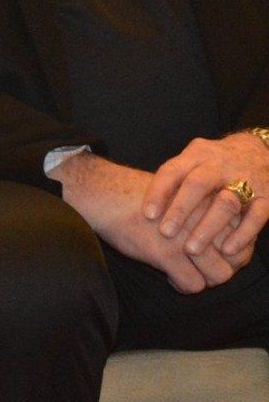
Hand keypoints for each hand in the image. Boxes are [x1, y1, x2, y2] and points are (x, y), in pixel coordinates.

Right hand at [56, 152, 239, 291]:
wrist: (103, 193)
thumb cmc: (138, 195)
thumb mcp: (179, 194)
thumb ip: (204, 211)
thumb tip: (225, 239)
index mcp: (209, 201)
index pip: (242, 237)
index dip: (232, 250)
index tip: (213, 251)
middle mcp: (204, 218)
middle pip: (236, 259)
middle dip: (220, 266)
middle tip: (199, 264)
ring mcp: (187, 236)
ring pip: (220, 275)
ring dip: (204, 278)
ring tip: (185, 270)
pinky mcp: (167, 253)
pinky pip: (193, 284)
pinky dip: (182, 284)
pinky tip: (168, 274)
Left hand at [146, 133, 268, 261]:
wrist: (260, 151)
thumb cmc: (215, 164)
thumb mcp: (193, 161)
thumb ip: (174, 179)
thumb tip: (145, 210)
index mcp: (197, 155)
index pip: (173, 170)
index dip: (158, 192)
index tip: (146, 215)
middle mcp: (220, 164)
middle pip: (198, 184)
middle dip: (180, 210)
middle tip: (165, 233)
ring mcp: (246, 179)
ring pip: (226, 203)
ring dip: (207, 227)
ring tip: (191, 250)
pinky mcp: (268, 196)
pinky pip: (256, 216)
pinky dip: (242, 234)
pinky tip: (227, 251)